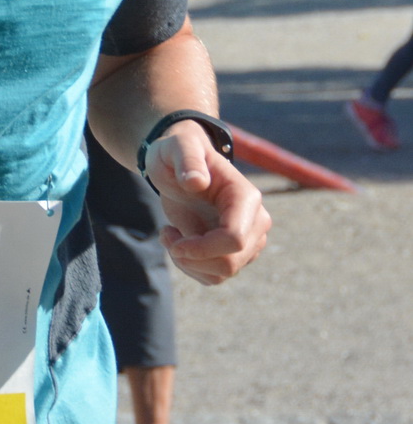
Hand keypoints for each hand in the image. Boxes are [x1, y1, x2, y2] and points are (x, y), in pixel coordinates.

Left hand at [145, 120, 270, 285]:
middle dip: (191, 257)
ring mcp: (248, 240)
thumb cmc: (179, 152)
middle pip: (230, 262)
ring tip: (170, 236)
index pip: (234, 239)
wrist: (179, 165)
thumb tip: (196, 182)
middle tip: (166, 235)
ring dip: (188, 263)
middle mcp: (256, 222)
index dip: (201, 248)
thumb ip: (188, 159)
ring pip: (222, 273)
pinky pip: (214, 276)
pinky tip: (179, 243)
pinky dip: (191, 267)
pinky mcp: (236, 253)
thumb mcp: (178, 147)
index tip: (172, 240)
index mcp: (246, 197)